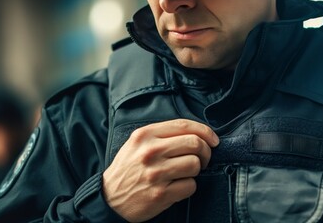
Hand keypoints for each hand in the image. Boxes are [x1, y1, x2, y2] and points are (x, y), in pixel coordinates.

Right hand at [102, 119, 219, 221]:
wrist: (109, 197)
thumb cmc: (127, 169)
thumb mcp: (137, 144)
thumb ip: (162, 135)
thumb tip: (197, 134)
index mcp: (145, 136)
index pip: (184, 125)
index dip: (205, 131)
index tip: (213, 140)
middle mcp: (150, 152)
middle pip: (195, 143)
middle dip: (206, 152)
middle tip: (203, 159)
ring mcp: (156, 174)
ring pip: (195, 164)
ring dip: (197, 170)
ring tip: (186, 173)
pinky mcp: (161, 194)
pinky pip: (190, 186)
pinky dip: (189, 187)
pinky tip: (177, 187)